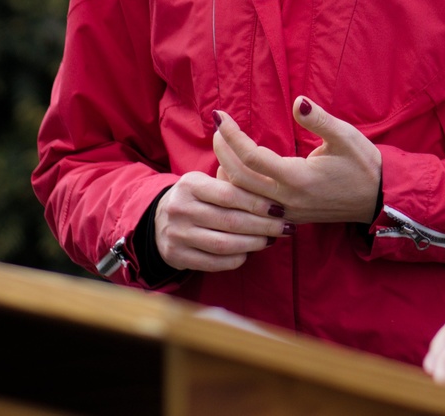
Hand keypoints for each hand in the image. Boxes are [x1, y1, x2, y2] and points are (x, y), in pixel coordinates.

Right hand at [154, 169, 293, 272]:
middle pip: (230, 221)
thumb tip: (271, 189)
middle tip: (284, 227)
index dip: (257, 203)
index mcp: (190, 184)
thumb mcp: (207, 183)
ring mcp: (177, 234)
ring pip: (223, 244)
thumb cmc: (197, 198)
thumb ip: (233, 183)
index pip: (229, 194)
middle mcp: (180, 208)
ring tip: (270, 240)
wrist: (160, 220)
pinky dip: (236, 259)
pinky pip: (214, 262)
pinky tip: (249, 253)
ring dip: (253, 244)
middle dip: (263, 226)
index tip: (280, 208)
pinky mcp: (177, 256)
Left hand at [212, 98, 380, 223]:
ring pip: (242, 197)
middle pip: (239, 178)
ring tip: (221, 146)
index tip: (220, 116)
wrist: (377, 198)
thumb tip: (297, 102)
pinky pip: (252, 207)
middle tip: (217, 128)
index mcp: (298, 178)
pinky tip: (234, 172)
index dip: (232, 135)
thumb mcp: (345, 136)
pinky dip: (237, 188)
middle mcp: (287, 199)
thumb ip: (319, 120)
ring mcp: (286, 211)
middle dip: (222, 151)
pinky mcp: (288, 216)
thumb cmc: (363, 164)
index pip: (252, 157)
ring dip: (226, 171)